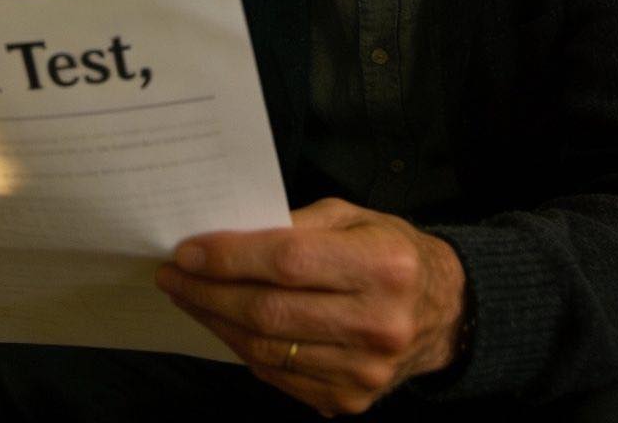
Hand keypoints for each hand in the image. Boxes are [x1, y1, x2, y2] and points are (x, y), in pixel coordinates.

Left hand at [155, 198, 466, 417]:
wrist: (444, 312)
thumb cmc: (390, 251)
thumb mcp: (352, 216)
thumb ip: (296, 223)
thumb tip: (230, 234)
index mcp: (381, 265)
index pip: (287, 261)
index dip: (230, 257)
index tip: (187, 250)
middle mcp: (376, 323)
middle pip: (269, 310)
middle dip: (209, 291)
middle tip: (173, 274)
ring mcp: (364, 370)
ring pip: (267, 349)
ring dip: (216, 321)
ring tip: (188, 296)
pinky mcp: (350, 400)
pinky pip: (279, 376)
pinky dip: (243, 348)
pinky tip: (223, 323)